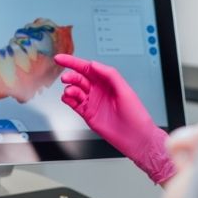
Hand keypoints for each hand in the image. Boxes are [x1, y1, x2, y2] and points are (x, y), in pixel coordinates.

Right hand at [54, 54, 174, 184]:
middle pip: (79, 78)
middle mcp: (98, 91)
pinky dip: (67, 100)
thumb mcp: (124, 90)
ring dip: (69, 89)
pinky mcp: (87, 114)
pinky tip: (67, 98)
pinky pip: (73, 104)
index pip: (88, 68)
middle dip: (70, 76)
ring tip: (70, 92)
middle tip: (65, 78)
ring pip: (74, 91)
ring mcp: (92, 102)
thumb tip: (93, 64)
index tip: (61, 59)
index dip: (73, 62)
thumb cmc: (135, 114)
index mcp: (107, 82)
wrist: (135, 137)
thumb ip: (109, 75)